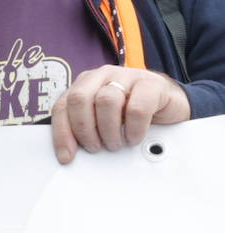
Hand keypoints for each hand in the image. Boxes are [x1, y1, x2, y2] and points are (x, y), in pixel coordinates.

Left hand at [50, 65, 191, 163]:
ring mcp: (126, 76)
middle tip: (95, 147)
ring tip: (116, 143)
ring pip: (106, 101)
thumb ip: (88, 127)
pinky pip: (137, 107)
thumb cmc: (133, 112)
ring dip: (108, 129)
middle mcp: (101, 77)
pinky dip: (134, 128)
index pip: (62, 106)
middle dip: (84, 129)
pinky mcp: (151, 84)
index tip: (67, 156)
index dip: (62, 132)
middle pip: (79, 99)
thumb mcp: (105, 119)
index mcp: (85, 84)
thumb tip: (71, 153)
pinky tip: (134, 137)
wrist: (170, 104)